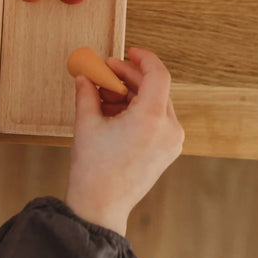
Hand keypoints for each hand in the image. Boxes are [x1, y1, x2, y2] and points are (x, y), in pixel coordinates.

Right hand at [65, 47, 183, 235]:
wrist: (101, 205)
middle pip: (156, 89)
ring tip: (104, 96)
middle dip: (130, 77)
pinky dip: (137, 110)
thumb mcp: (86, 123)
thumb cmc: (94, 168)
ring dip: (132, 94)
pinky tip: (114, 112)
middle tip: (106, 72)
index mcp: (151, 118)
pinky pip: (156, 119)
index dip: (142, 59)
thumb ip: (87, 93)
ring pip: (156, 103)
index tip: (127, 52)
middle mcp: (169, 128)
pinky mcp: (167, 151)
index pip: (158, 75)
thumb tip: (85, 76)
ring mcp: (171, 141)